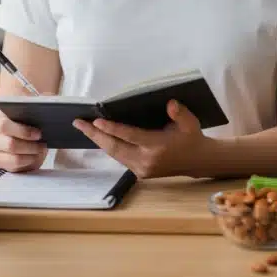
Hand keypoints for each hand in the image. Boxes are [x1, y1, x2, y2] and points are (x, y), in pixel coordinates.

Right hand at [0, 106, 47, 172]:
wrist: (17, 120)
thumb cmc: (24, 113)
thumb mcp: (31, 105)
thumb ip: (40, 102)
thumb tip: (54, 104)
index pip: (4, 125)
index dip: (23, 131)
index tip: (39, 133)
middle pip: (10, 145)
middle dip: (30, 146)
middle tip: (43, 144)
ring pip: (13, 159)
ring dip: (30, 156)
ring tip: (40, 150)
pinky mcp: (1, 162)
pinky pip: (14, 168)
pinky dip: (27, 163)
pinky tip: (35, 156)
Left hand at [73, 100, 206, 178]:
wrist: (197, 162)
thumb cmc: (191, 138)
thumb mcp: (190, 123)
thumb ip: (180, 113)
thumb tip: (170, 103)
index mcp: (157, 147)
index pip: (130, 136)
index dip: (112, 129)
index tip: (96, 121)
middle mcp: (146, 161)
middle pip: (114, 147)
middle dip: (95, 135)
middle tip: (78, 123)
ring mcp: (141, 169)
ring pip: (114, 154)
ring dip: (98, 141)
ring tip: (84, 128)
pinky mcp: (139, 173)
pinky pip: (119, 158)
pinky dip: (108, 147)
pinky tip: (99, 137)